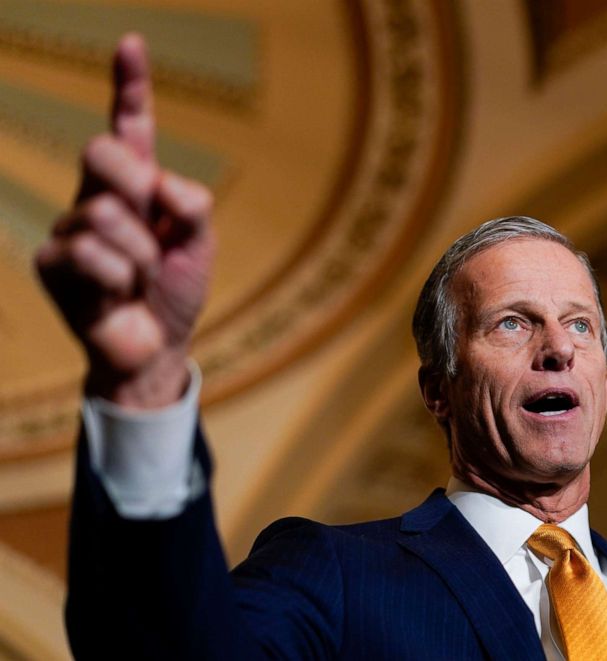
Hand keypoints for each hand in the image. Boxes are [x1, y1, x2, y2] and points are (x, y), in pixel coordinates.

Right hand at [36, 34, 214, 408]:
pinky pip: (87, 253)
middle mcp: (99, 195)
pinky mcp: (50, 261)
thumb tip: (159, 180)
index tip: (132, 44)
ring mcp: (70, 226)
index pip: (131, 128)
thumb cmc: (175, 291)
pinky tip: (116, 295)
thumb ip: (192, 206)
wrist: (156, 347)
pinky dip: (117, 278)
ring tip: (140, 279)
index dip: (130, 86)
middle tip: (153, 230)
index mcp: (140, 185)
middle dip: (135, 187)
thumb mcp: (200, 246)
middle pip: (103, 152)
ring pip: (102, 213)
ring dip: (138, 254)